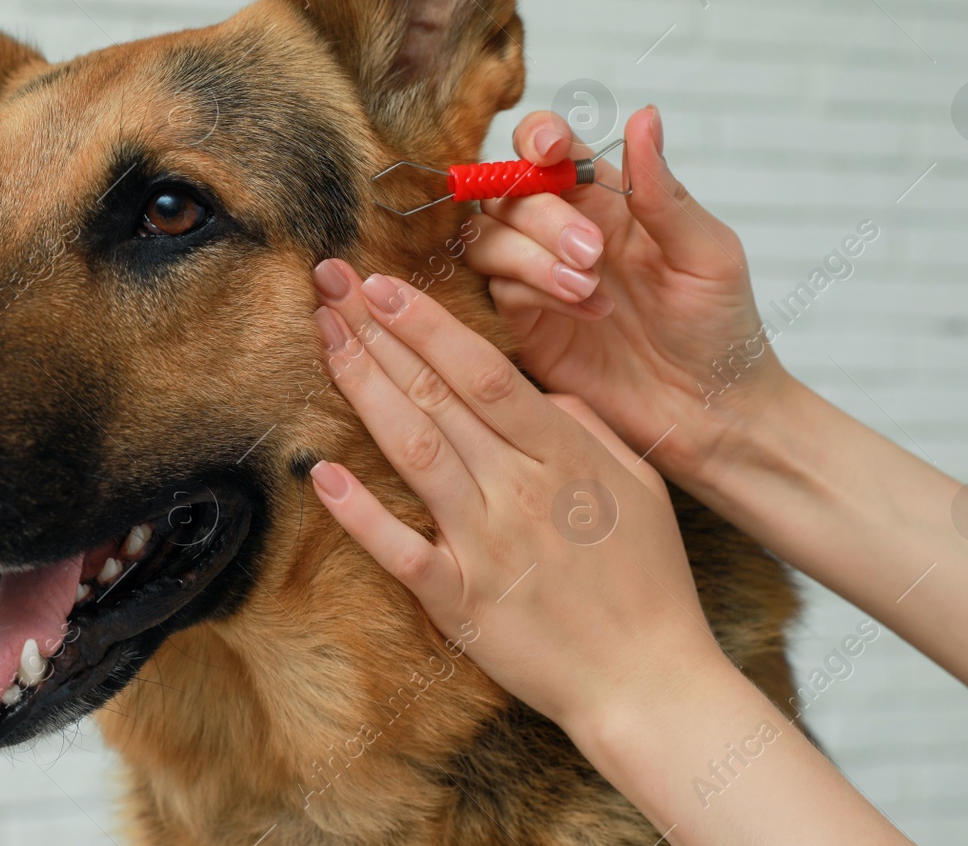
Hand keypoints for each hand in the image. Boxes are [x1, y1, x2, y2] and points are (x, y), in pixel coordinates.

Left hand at [307, 259, 718, 732]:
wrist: (649, 682)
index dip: (428, 324)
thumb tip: (536, 388)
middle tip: (330, 285)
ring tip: (324, 339)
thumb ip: (585, 426)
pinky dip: (356, 513)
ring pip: (412, 449)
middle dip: (377, 333)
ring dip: (362, 389)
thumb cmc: (650, 581)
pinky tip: (317, 471)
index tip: (384, 285)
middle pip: (436, 395)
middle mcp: (518, 489)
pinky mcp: (459, 600)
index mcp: (564, 454)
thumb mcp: (639, 483)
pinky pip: (397, 550)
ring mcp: (484, 544)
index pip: (484, 371)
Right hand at [463, 105, 791, 492]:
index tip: (548, 150)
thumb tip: (644, 115)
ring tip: (589, 290)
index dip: (536, 138)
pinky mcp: (524, 325)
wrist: (712, 412)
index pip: (549, 148)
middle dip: (542, 215)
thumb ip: (663, 193)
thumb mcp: (707, 254)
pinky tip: (585, 314)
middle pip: (507, 190)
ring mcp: (537, 278)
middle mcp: (563, 231)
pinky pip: (496, 290)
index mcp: (610, 199)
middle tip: (593, 254)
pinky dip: (532, 293)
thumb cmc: (722, 329)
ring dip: (531, 255)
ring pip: (488, 237)